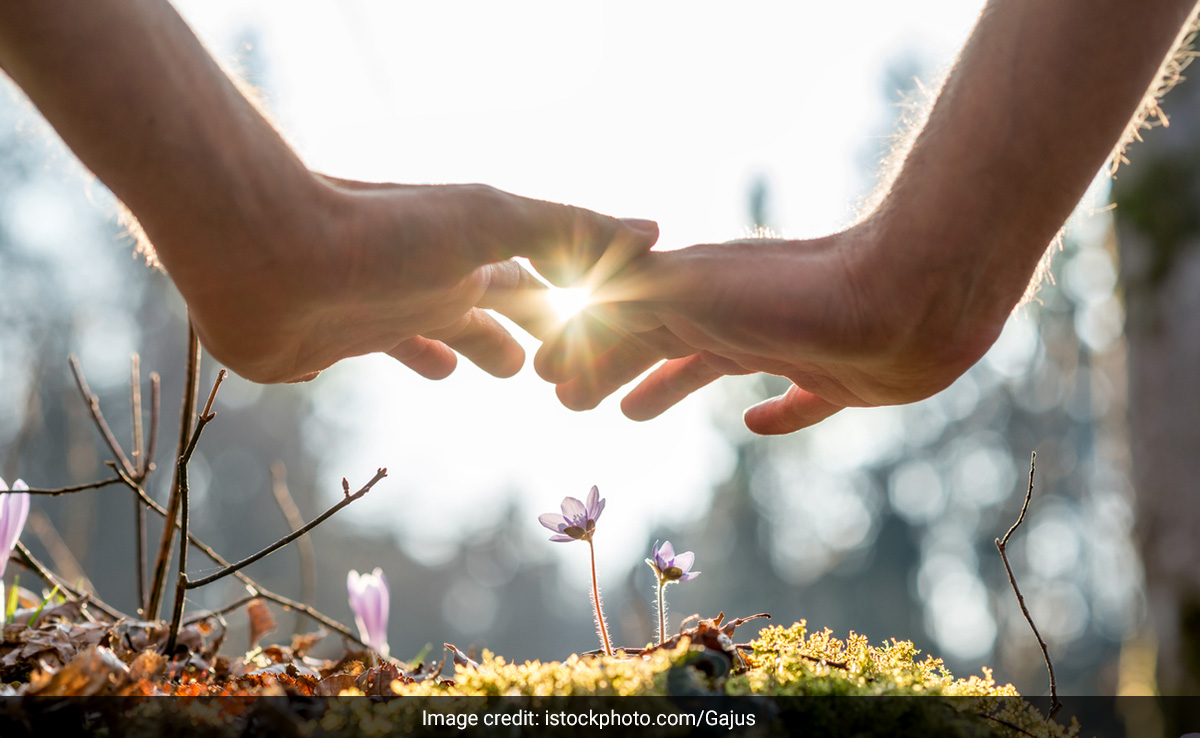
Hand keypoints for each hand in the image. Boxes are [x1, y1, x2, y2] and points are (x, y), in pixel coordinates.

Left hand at [171, 178, 658, 382]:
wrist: (263, 254)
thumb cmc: (380, 235)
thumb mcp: (488, 221)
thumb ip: (567, 228)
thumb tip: (654, 230)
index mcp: (473, 249)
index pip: (541, 274)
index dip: (577, 298)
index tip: (611, 322)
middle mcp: (435, 274)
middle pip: (498, 302)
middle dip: (531, 327)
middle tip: (561, 362)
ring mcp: (388, 306)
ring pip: (447, 328)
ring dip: (477, 344)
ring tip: (501, 369)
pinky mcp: (341, 340)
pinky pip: (390, 350)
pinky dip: (419, 359)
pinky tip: (430, 371)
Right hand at [536, 220, 1008, 433]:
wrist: (912, 293)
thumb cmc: (795, 296)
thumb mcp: (691, 294)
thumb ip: (628, 305)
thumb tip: (570, 325)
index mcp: (696, 294)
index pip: (620, 324)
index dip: (582, 351)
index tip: (546, 380)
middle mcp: (735, 313)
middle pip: (656, 343)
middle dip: (612, 366)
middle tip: (574, 400)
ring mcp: (787, 343)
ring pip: (710, 366)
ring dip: (668, 385)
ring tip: (633, 412)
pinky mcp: (840, 378)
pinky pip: (795, 399)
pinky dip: (773, 413)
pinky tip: (757, 424)